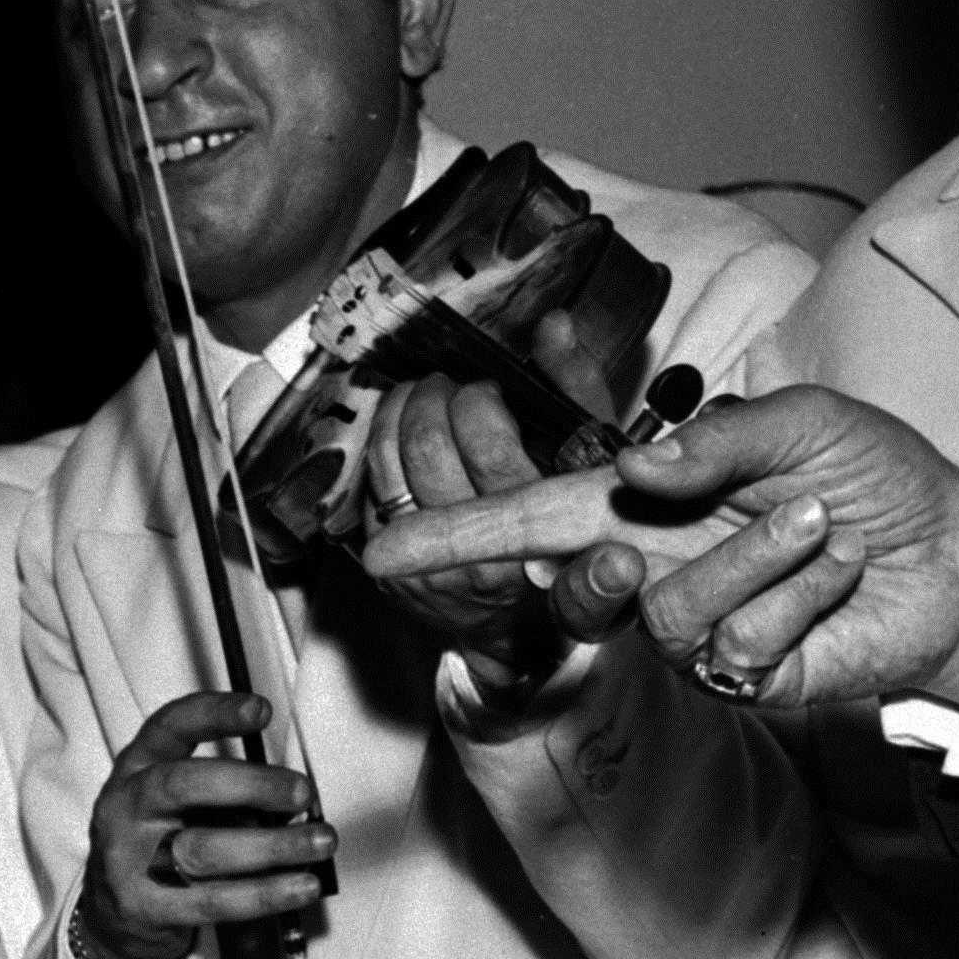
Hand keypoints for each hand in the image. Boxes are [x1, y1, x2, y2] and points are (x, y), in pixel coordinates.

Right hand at [76, 691, 334, 958]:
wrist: (114, 917)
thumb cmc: (161, 846)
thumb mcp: (181, 804)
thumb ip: (227, 794)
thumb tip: (294, 801)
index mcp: (138, 768)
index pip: (170, 727)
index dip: (215, 713)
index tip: (262, 711)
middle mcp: (127, 808)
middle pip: (184, 784)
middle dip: (250, 785)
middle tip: (302, 794)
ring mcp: (127, 860)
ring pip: (202, 849)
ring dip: (271, 846)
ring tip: (317, 844)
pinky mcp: (143, 908)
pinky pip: (212, 901)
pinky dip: (263, 894)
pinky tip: (298, 886)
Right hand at [360, 385, 958, 716]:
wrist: (950, 553)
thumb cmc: (872, 478)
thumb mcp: (805, 425)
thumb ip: (722, 438)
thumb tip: (642, 471)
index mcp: (647, 502)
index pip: (532, 518)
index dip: (454, 536)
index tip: (379, 551)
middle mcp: (650, 569)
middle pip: (572, 584)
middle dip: (593, 572)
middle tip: (637, 552)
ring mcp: (685, 630)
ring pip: (678, 609)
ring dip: (769, 556)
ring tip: (825, 528)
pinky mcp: (733, 675)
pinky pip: (739, 642)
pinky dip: (804, 594)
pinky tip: (836, 577)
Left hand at [362, 311, 642, 678]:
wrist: (522, 633)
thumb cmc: (564, 540)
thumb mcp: (591, 462)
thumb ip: (576, 388)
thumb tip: (553, 325)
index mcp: (530, 523)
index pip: (484, 438)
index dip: (479, 398)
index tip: (488, 392)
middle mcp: (472, 550)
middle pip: (427, 443)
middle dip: (435, 396)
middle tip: (449, 387)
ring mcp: (422, 566)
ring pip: (387, 463)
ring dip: (399, 413)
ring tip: (423, 399)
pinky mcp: (388, 575)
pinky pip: (367, 495)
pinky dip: (381, 452)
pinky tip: (402, 437)